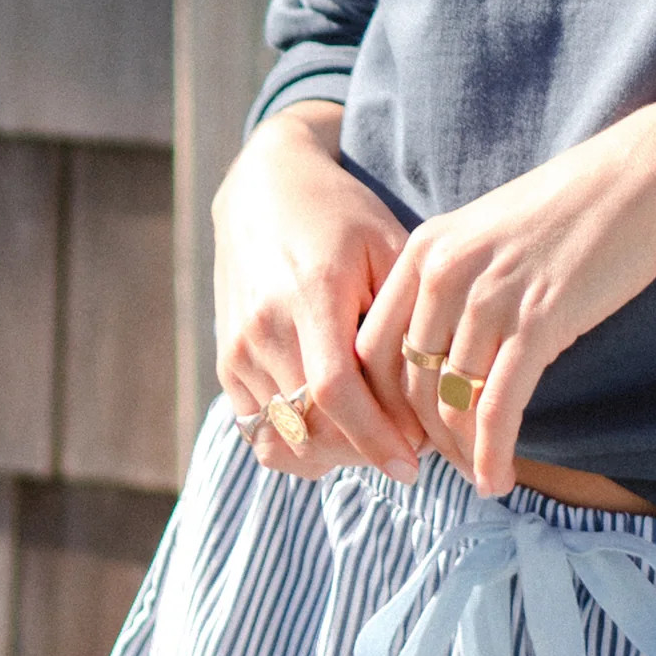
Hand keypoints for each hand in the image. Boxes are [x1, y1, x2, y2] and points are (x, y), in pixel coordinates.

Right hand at [213, 102, 425, 481]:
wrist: (263, 190)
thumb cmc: (342, 217)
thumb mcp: (387, 246)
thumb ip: (404, 317)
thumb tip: (429, 393)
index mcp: (311, 294)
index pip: (336, 391)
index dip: (375, 438)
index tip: (414, 465)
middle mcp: (264, 326)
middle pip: (310, 425)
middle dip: (363, 452)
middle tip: (408, 450)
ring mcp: (238, 349)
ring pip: (284, 438)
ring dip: (334, 454)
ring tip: (375, 440)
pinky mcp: (226, 363)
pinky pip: (259, 432)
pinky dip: (299, 446)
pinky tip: (338, 434)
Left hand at [356, 107, 655, 498]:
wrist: (644, 175)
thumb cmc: (572, 211)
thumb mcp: (488, 237)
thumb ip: (453, 286)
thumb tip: (437, 357)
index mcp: (424, 250)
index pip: (370, 347)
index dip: (378, 404)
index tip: (402, 434)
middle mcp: (444, 272)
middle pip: (405, 382)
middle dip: (418, 438)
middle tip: (441, 469)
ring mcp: (490, 297)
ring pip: (450, 402)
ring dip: (460, 454)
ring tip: (476, 478)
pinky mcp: (540, 322)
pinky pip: (499, 407)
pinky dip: (494, 453)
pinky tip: (500, 480)